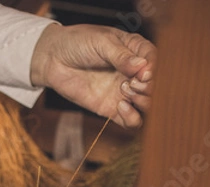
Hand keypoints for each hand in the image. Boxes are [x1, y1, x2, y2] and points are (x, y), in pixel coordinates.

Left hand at [31, 24, 156, 128]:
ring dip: (143, 102)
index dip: (154, 70)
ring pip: (147, 106)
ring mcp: (124, 92)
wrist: (53, 59)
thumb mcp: (100, 42)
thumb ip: (121, 56)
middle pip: (156, 86)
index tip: (143, 73)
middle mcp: (133, 73)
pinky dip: (132, 118)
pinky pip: (131, 122)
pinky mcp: (111, 109)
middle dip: (148, 87)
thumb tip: (142, 67)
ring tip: (125, 91)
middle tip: (132, 83)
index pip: (156, 62)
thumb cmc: (77, 43)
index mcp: (136, 51)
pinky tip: (120, 106)